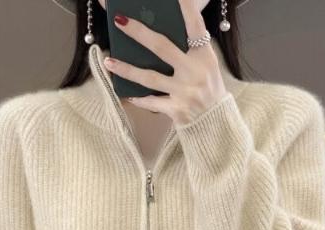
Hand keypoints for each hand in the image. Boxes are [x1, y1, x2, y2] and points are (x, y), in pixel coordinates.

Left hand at [103, 0, 228, 125]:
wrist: (216, 123)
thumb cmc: (208, 89)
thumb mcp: (207, 66)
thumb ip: (191, 50)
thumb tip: (162, 33)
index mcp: (204, 56)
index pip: (195, 27)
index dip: (185, 9)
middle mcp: (194, 72)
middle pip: (162, 47)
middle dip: (139, 32)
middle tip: (119, 20)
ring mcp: (184, 92)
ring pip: (149, 77)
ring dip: (126, 69)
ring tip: (108, 61)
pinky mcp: (176, 110)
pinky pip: (151, 102)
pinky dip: (138, 99)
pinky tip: (126, 93)